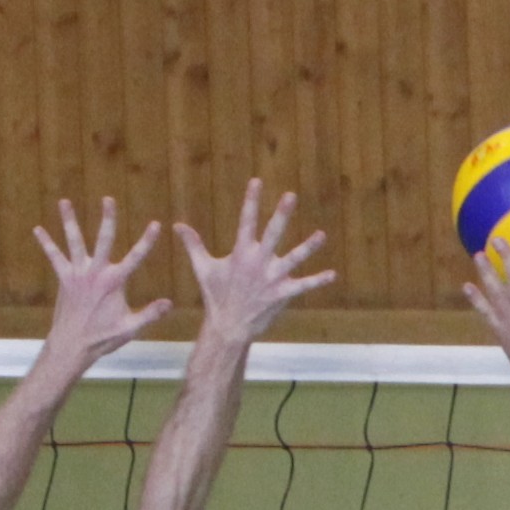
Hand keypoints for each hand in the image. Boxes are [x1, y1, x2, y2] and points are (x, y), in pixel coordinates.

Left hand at [33, 199, 171, 369]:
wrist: (72, 345)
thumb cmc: (102, 338)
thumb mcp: (130, 328)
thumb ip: (150, 314)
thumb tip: (169, 304)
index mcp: (114, 282)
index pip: (136, 257)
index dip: (147, 240)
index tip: (156, 224)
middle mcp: (96, 272)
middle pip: (104, 239)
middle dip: (108, 218)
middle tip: (108, 199)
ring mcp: (78, 273)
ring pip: (74, 241)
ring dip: (69, 220)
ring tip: (64, 201)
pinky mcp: (64, 278)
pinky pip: (54, 257)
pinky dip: (46, 243)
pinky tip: (37, 230)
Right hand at [177, 180, 333, 345]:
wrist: (228, 327)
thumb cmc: (216, 297)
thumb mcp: (203, 269)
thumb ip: (193, 245)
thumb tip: (177, 225)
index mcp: (241, 253)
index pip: (246, 221)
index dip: (251, 201)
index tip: (257, 181)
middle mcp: (258, 262)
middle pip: (272, 233)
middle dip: (282, 214)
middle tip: (291, 195)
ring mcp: (272, 279)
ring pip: (293, 258)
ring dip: (308, 247)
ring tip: (322, 235)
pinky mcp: (281, 295)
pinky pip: (302, 286)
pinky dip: (317, 281)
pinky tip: (332, 274)